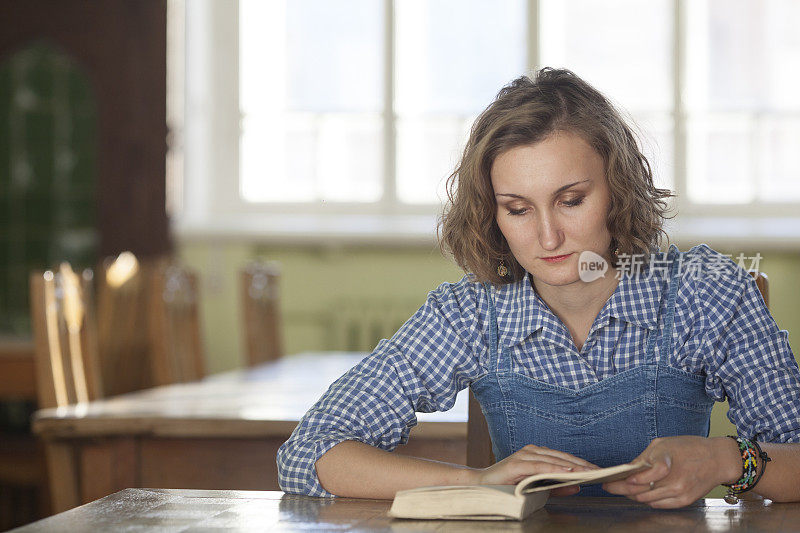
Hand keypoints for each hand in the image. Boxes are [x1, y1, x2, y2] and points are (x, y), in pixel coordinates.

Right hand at [475, 444, 598, 496]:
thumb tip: (577, 486)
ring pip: (554, 460)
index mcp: (537, 454)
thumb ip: (556, 487)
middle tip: (601, 472)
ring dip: (573, 466)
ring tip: (589, 472)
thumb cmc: (508, 487)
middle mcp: (532, 451)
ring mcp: (524, 455)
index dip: (583, 464)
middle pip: (563, 457)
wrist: (482, 487)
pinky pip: (540, 466)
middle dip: (583, 464)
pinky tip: (567, 471)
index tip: (600, 471)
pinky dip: (555, 468)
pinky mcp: (517, 463)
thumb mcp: (537, 488)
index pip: (565, 458)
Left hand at [602, 436, 740, 507]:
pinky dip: (648, 500)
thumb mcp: (663, 444)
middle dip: (622, 490)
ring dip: (633, 495)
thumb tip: (628, 469)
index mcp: (667, 463)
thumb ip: (645, 457)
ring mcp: (679, 494)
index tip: (611, 480)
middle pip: (640, 492)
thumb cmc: (689, 447)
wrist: (718, 459)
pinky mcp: (684, 502)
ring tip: (622, 489)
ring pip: (647, 500)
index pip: (641, 477)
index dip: (625, 480)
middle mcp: (673, 482)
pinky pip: (658, 505)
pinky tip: (642, 493)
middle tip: (609, 486)